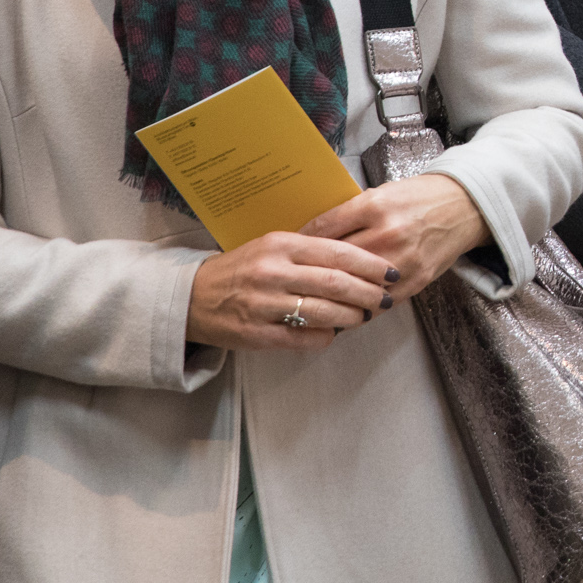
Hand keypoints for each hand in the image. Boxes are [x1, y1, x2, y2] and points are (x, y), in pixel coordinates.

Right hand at [185, 229, 394, 351]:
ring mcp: (264, 304)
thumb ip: (311, 250)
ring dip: (351, 317)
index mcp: (282, 244)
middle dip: (368, 293)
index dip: (370, 264)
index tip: (391, 272)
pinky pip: (302, 338)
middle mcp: (274, 272)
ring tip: (363, 316)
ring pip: (324, 312)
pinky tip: (331, 333)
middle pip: (336, 283)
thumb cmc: (242, 268)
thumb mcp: (273, 246)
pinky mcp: (257, 334)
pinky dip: (325, 337)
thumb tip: (360, 260)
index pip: (338, 252)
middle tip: (385, 299)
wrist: (191, 297)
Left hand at [302, 173, 490, 303]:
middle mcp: (387, 233)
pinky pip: (380, 301)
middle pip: (335, 262)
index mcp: (374, 205)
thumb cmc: (421, 196)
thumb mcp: (382, 193)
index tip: (290, 252)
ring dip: (334, 298)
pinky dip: (361, 307)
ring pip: (356, 287)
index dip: (301, 243)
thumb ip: (352, 214)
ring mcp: (403, 259)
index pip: (323, 229)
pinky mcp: (417, 279)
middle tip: (294, 282)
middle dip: (312, 273)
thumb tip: (315, 236)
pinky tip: (348, 310)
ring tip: (314, 303)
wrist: (466, 205)